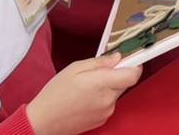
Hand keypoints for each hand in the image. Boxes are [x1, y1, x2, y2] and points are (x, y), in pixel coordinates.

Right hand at [26, 53, 140, 134]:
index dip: (134, 65)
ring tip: (87, 88)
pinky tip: (86, 99)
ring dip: (108, 88)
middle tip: (99, 72)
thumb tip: (117, 58)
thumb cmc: (56, 93)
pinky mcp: (102, 120)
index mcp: (102, 84)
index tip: (129, 59)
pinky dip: (102, 99)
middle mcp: (108, 100)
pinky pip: (109, 104)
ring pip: (116, 94)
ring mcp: (106, 112)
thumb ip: (100, 62)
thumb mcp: (75, 68)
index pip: (133, 74)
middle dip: (117, 75)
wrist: (43, 121)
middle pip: (125, 83)